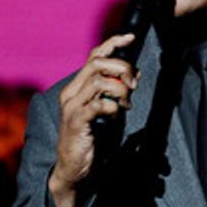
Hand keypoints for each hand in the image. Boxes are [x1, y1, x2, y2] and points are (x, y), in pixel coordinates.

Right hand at [48, 33, 139, 206]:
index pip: (93, 55)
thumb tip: (135, 74)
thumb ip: (116, 92)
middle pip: (97, 63)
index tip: (131, 37)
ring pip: (99, 81)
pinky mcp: (75, 121)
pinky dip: (113, 107)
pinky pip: (98, 104)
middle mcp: (71, 92)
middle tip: (134, 84)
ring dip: (120, 89)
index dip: (113, 43)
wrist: (74, 168)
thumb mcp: (106, 111)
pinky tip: (117, 115)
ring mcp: (71, 106)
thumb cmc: (91, 139)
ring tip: (127, 104)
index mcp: (77, 87)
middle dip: (122, 68)